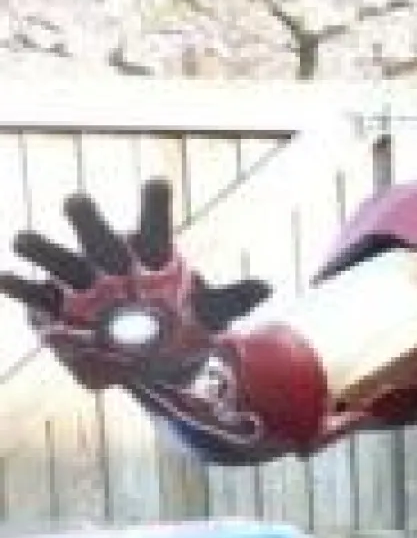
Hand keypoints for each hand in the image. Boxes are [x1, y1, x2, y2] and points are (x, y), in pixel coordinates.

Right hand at [0, 180, 269, 390]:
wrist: (158, 354)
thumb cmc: (186, 321)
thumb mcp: (214, 313)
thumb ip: (234, 298)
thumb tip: (269, 285)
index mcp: (150, 251)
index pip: (154, 221)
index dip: (154, 202)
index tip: (156, 183)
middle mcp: (110, 256)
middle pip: (94, 228)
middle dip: (85, 217)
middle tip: (76, 203)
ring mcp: (81, 280)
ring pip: (56, 256)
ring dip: (39, 247)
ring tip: (22, 239)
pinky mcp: (58, 308)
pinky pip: (35, 294)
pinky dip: (19, 285)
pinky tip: (4, 277)